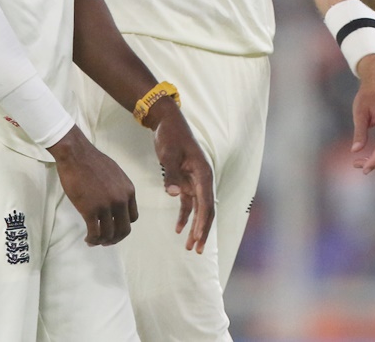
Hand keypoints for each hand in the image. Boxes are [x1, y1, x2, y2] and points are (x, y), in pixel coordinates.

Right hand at [49, 125, 137, 245]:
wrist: (77, 155)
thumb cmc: (93, 163)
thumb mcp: (115, 175)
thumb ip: (118, 190)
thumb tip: (114, 203)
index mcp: (129, 191)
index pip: (133, 217)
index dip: (123, 225)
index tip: (113, 227)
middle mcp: (121, 200)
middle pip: (124, 229)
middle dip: (115, 238)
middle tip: (105, 241)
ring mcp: (107, 206)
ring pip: (109, 234)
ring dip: (102, 241)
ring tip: (93, 240)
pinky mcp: (91, 210)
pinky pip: (95, 233)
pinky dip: (92, 239)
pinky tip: (87, 239)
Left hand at [144, 97, 214, 252]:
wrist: (168, 122)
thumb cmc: (170, 136)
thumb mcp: (169, 154)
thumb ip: (172, 175)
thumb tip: (174, 195)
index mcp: (203, 173)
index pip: (205, 203)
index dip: (202, 223)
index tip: (197, 239)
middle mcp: (203, 178)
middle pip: (206, 210)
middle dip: (203, 231)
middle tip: (197, 250)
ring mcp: (196, 180)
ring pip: (199, 209)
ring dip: (195, 227)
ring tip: (190, 247)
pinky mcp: (187, 180)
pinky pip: (189, 202)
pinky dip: (185, 216)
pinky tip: (179, 229)